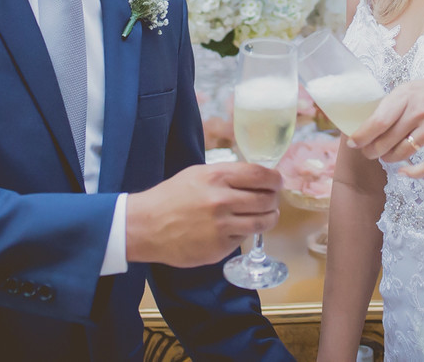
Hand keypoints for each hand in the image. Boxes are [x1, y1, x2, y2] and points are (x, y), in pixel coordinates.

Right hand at [126, 162, 282, 267]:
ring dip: (269, 218)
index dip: (275, 179)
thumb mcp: (198, 175)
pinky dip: (244, 233)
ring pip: (262, 222)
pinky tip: (236, 229)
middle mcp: (222, 200)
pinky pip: (243, 239)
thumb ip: (227, 175)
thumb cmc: (171, 197)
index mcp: (217, 177)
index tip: (277, 182)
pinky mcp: (219, 248)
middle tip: (271, 200)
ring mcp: (222, 226)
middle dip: (273, 199)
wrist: (146, 226)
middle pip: (266, 199)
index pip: (261, 175)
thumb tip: (256, 177)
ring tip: (266, 216)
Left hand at [348, 72, 423, 177]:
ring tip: (389, 156)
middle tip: (372, 153)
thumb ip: (389, 106)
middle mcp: (419, 110)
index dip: (362, 136)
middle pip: (387, 141)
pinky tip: (405, 172)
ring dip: (391, 159)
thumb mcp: (409, 90)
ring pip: (403, 153)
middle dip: (374, 151)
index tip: (354, 143)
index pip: (377, 121)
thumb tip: (364, 127)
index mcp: (405, 96)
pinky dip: (415, 172)